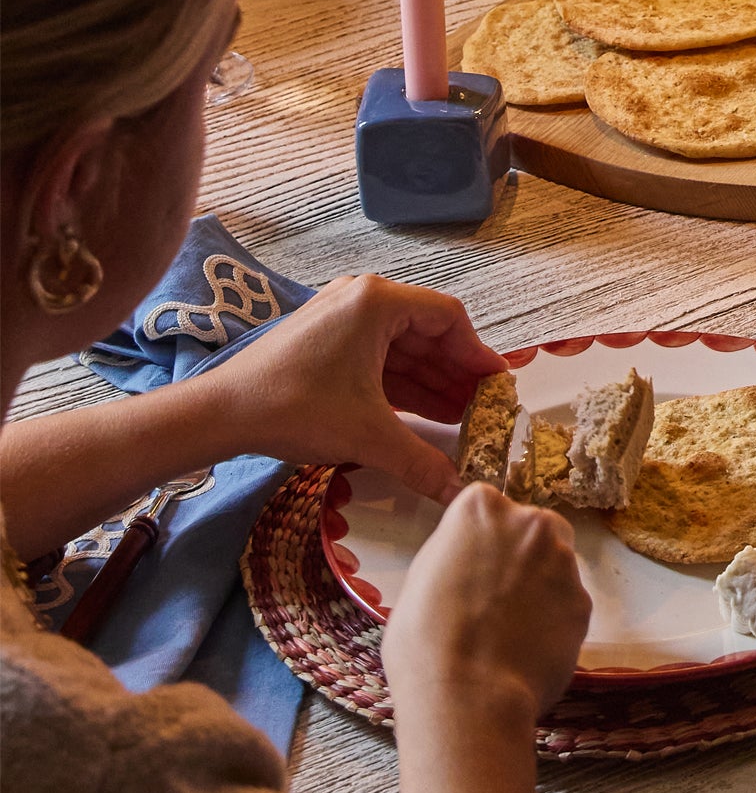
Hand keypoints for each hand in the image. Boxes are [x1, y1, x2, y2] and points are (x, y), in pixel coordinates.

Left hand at [204, 275, 505, 506]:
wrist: (222, 413)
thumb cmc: (293, 406)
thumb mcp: (369, 434)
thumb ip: (423, 462)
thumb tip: (461, 492)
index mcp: (377, 303)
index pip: (449, 318)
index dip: (478, 355)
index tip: (497, 386)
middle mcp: (362, 301)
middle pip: (429, 333)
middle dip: (457, 374)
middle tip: (484, 409)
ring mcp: (341, 320)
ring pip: (404, 349)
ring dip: (432, 383)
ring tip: (460, 419)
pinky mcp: (326, 342)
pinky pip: (379, 359)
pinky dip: (404, 386)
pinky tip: (424, 416)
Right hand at [383, 483, 590, 728]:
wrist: (467, 694)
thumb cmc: (426, 641)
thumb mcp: (422, 577)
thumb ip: (457, 553)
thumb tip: (471, 561)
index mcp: (482, 508)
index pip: (488, 507)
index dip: (481, 540)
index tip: (474, 564)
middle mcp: (531, 524)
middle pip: (534, 530)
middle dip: (521, 556)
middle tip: (495, 598)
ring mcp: (563, 563)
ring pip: (555, 568)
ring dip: (540, 590)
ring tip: (509, 631)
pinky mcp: (584, 604)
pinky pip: (568, 605)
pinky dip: (554, 622)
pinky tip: (527, 648)